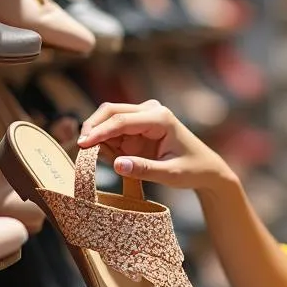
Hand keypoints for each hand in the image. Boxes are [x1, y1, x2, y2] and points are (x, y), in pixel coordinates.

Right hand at [77, 99, 231, 190]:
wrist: (206, 168)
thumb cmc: (193, 170)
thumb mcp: (171, 174)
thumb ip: (144, 169)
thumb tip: (116, 164)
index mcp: (160, 118)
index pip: (122, 120)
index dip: (100, 132)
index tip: (83, 146)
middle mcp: (151, 111)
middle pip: (110, 111)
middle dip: (92, 127)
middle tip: (80, 148)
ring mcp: (143, 117)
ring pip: (108, 119)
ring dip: (98, 136)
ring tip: (98, 157)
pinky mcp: (138, 127)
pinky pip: (113, 130)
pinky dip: (105, 142)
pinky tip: (110, 156)